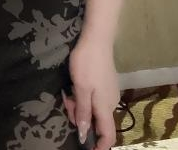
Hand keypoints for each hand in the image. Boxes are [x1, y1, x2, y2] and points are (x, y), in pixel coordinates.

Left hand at [61, 35, 119, 149]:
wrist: (96, 39)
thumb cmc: (87, 63)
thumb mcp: (81, 88)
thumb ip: (83, 112)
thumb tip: (85, 136)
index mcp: (106, 107)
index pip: (108, 135)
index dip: (100, 147)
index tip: (88, 149)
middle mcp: (111, 102)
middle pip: (97, 121)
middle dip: (81, 119)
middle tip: (67, 104)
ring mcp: (109, 92)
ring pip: (94, 109)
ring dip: (80, 106)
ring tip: (68, 93)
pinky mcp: (106, 83)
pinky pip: (94, 99)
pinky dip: (83, 98)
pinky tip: (75, 87)